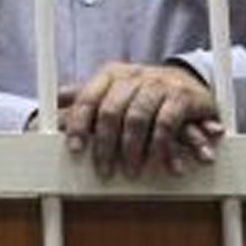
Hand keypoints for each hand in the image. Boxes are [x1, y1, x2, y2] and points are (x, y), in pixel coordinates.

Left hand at [59, 62, 223, 179]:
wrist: (191, 82)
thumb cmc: (145, 92)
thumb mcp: (115, 91)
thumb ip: (87, 97)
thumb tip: (54, 102)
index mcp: (111, 74)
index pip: (87, 99)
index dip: (77, 125)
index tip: (74, 149)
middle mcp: (132, 76)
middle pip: (110, 111)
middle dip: (105, 145)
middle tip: (105, 171)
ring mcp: (157, 84)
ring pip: (136, 119)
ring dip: (132, 149)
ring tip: (131, 171)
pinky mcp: (181, 97)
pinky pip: (166, 124)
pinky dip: (161, 147)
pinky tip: (160, 163)